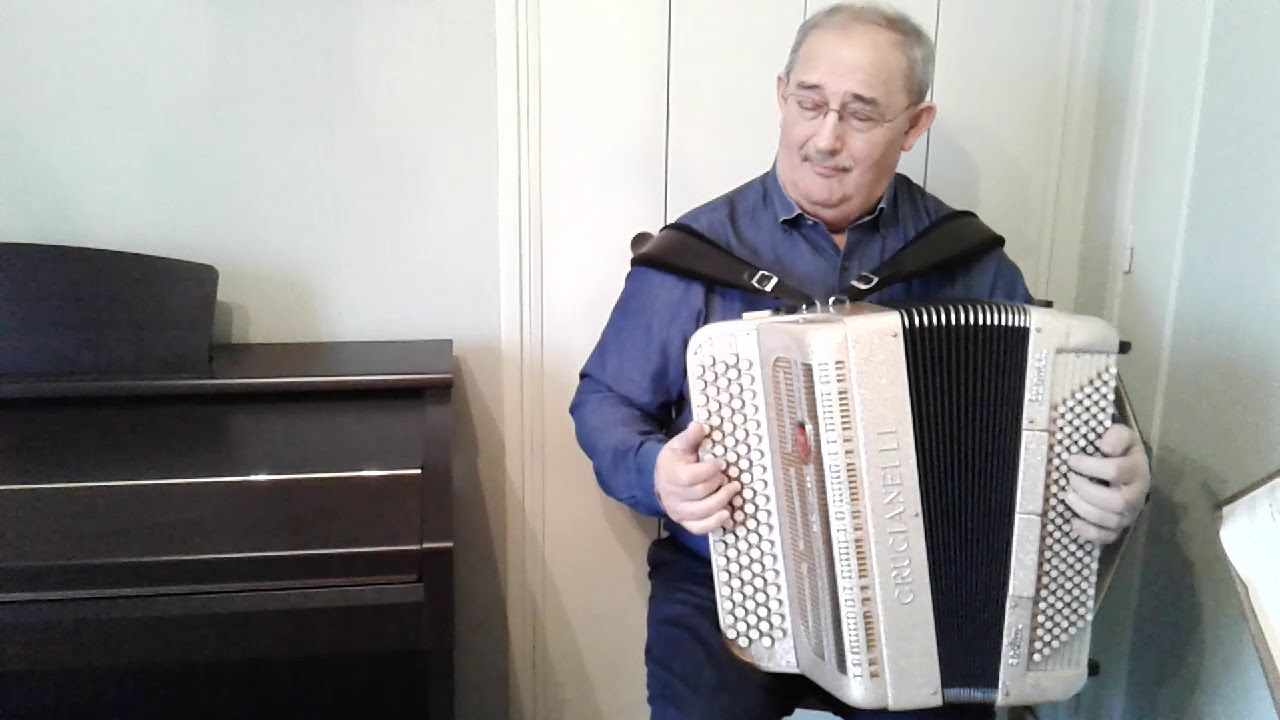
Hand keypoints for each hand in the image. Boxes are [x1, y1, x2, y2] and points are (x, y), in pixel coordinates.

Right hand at [654, 422, 740, 534]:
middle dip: (718, 484)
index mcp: (671, 475)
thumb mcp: (679, 445)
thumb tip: (700, 426)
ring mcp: (679, 511)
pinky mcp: (685, 522)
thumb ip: (690, 436)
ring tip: (733, 490)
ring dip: (721, 502)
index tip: (721, 462)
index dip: (710, 470)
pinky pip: (699, 528)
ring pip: (702, 512)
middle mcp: (673, 496)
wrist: (661, 480)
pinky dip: (714, 523)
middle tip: (729, 477)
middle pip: (700, 494)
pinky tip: (727, 514)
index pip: (691, 477)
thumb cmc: (675, 460)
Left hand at [1064, 423, 1150, 543]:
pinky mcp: (1119, 528)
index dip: (1090, 466)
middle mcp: (1136, 495)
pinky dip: (1089, 533)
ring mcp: (1129, 514)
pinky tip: (1072, 523)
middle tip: (1070, 479)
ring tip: (1068, 496)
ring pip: (1110, 520)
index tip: (1071, 460)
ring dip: (1084, 510)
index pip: (1115, 471)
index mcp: (1137, 470)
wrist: (1129, 468)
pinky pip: (1108, 537)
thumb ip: (1117, 435)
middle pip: (1116, 502)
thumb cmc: (1120, 451)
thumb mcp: (1121, 435)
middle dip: (1087, 491)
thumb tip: (1105, 447)